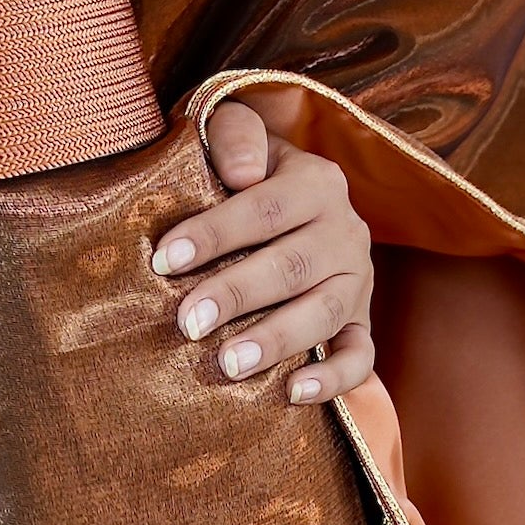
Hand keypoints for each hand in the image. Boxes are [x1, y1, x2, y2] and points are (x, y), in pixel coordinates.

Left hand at [153, 97, 376, 406]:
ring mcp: (357, 280)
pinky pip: (360, 356)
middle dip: (236, 295)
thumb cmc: (243, 168)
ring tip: (228, 364)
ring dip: (276, 340)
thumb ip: (235, 134)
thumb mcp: (237, 130)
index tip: (163, 260)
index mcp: (316, 182)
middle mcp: (345, 230)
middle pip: (292, 266)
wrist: (292, 194)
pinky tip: (292, 393)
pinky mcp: (361, 321)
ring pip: (324, 313)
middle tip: (188, 322)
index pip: (264, 208)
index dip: (214, 234)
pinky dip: (334, 379)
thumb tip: (240, 173)